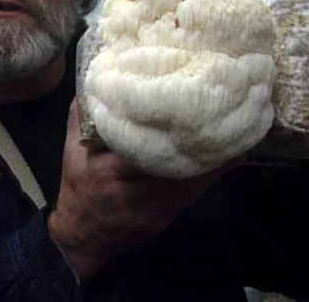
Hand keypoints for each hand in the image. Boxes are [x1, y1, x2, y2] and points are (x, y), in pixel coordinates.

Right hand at [47, 101, 239, 280]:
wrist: (82, 234)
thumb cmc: (78, 183)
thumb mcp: (72, 146)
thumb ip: (85, 113)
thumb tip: (103, 74)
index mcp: (110, 170)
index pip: (146, 147)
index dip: (173, 128)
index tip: (192, 103)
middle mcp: (135, 191)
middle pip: (176, 164)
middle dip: (201, 141)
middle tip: (223, 113)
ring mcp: (154, 207)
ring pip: (192, 180)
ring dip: (215, 158)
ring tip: (236, 132)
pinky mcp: (167, 216)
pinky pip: (194, 193)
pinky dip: (211, 174)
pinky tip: (229, 157)